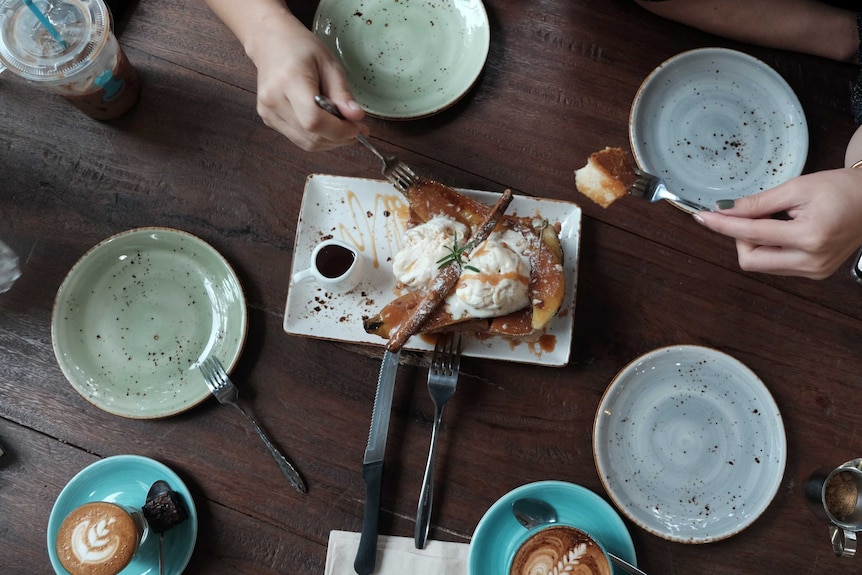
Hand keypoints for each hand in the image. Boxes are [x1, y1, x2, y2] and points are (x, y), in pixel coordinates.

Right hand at [247, 14, 366, 150]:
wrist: (271, 42)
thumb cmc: (301, 49)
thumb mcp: (329, 63)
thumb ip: (342, 93)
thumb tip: (356, 118)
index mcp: (289, 81)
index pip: (314, 120)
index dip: (339, 130)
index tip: (358, 127)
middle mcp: (273, 100)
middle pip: (311, 136)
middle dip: (339, 137)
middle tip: (356, 127)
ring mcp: (268, 113)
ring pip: (306, 143)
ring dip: (330, 140)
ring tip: (343, 126)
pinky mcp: (269, 120)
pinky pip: (299, 139)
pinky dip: (317, 137)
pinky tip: (326, 124)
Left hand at [693, 169, 861, 278]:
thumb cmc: (841, 189)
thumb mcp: (797, 188)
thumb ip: (759, 202)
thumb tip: (725, 209)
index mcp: (810, 237)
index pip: (752, 234)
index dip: (724, 225)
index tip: (703, 217)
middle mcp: (811, 261)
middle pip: (750, 260)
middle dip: (740, 238)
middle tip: (748, 215)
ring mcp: (814, 272)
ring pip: (761, 265)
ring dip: (754, 243)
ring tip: (774, 220)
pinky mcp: (814, 274)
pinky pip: (776, 265)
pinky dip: (768, 248)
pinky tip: (781, 231)